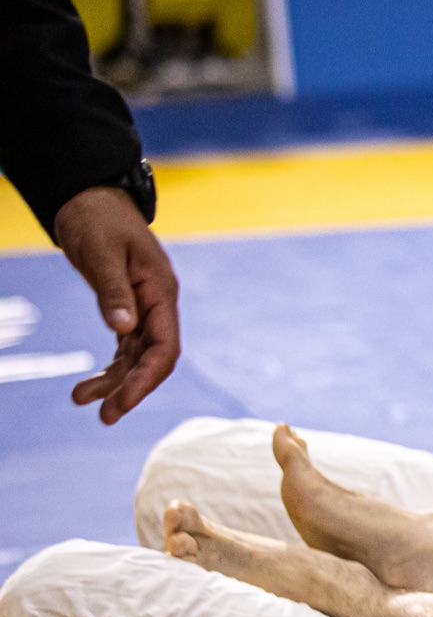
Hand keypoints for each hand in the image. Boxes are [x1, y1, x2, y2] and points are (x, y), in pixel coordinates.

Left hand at [52, 186, 180, 424]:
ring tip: (82, 401)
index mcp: (161, 292)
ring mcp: (144, 310)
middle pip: (153, 360)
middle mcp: (158, 306)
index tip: (123, 402)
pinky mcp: (127, 311)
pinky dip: (108, 368)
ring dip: (114, 383)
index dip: (146, 379)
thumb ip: (114, 292)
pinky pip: (124, 349)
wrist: (89, 200)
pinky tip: (87, 386)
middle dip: (131, 390)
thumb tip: (124, 329)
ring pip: (136, 358)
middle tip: (105, 417)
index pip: (165, 348)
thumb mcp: (102, 253)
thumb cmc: (98, 220)